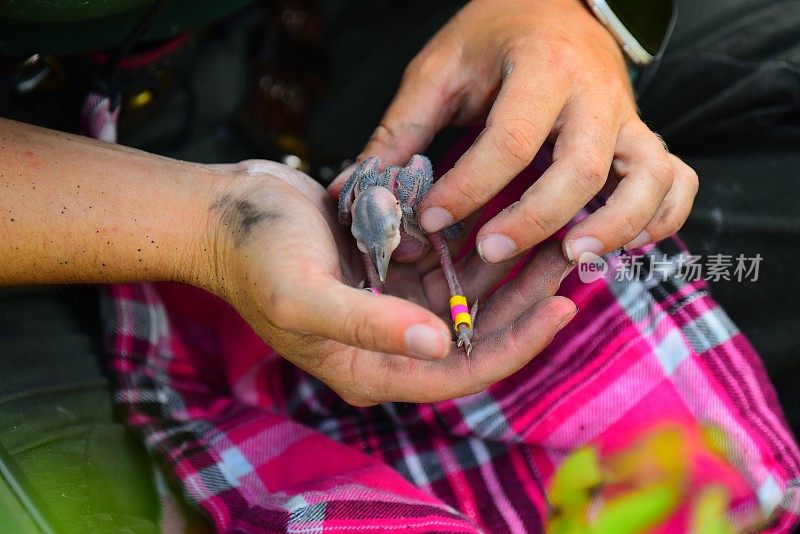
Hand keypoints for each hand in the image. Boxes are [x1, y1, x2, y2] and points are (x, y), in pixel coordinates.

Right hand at [205, 161, 576, 405]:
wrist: (224, 213)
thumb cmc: (255, 259)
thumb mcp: (302, 297)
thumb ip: (367, 325)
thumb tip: (443, 344)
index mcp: (370, 369)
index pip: (460, 373)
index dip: (515, 347)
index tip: (561, 310)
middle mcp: (389, 343)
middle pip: (476, 334)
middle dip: (524, 303)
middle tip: (569, 262)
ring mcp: (393, 304)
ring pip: (468, 294)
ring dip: (507, 266)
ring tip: (554, 233)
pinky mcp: (392, 267)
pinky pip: (447, 260)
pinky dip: (476, 241)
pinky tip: (508, 212)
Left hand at [340, 0, 697, 263]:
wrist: (554, 3)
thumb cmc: (493, 38)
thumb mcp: (440, 69)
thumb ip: (403, 128)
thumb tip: (358, 187)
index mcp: (540, 69)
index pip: (510, 140)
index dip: (469, 187)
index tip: (430, 218)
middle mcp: (593, 95)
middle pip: (581, 168)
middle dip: (534, 218)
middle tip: (489, 250)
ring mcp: (627, 118)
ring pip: (647, 177)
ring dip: (614, 226)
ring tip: (571, 258)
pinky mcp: (642, 137)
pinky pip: (675, 180)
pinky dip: (661, 217)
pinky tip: (626, 246)